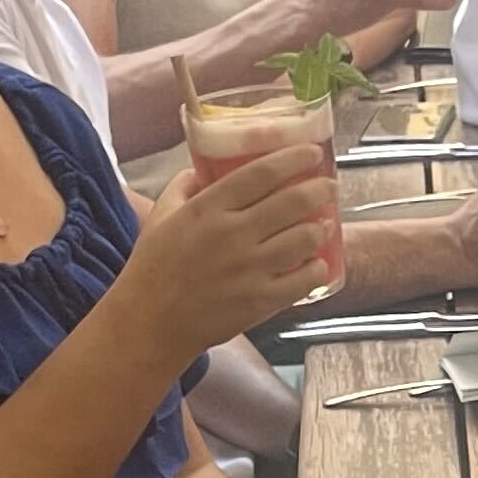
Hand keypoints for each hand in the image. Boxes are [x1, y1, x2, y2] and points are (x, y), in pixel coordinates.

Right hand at [138, 143, 334, 345]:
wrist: (149, 324)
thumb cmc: (153, 267)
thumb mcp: (161, 216)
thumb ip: (184, 186)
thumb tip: (207, 167)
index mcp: (208, 209)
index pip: (262, 173)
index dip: (294, 158)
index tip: (312, 153)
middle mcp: (232, 235)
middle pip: (293, 202)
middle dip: (320, 190)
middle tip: (328, 187)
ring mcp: (249, 269)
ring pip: (305, 238)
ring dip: (322, 228)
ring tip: (324, 225)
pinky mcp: (259, 301)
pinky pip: (304, 280)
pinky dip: (318, 269)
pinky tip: (317, 264)